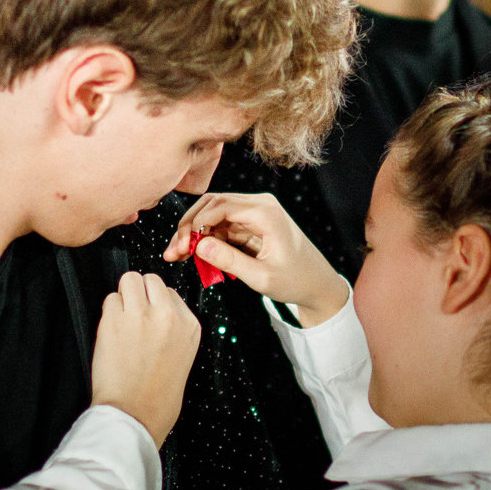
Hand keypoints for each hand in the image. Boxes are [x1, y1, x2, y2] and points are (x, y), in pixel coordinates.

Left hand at [90, 272, 201, 447]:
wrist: (135, 416)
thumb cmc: (157, 398)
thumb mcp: (182, 358)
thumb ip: (173, 330)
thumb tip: (157, 311)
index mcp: (189, 326)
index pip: (171, 293)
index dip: (156, 304)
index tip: (150, 319)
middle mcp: (168, 316)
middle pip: (151, 279)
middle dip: (140, 293)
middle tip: (133, 315)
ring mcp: (141, 315)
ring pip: (129, 280)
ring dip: (123, 296)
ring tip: (121, 320)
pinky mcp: (115, 320)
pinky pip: (110, 299)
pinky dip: (109, 312)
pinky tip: (112, 332)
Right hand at [162, 192, 350, 325]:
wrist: (316, 284)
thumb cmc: (295, 280)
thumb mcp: (261, 277)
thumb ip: (229, 260)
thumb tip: (199, 245)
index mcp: (266, 212)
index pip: (220, 205)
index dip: (195, 224)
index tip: (182, 247)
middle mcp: (259, 205)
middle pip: (212, 205)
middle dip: (189, 227)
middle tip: (173, 251)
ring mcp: (254, 213)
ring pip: (213, 215)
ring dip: (194, 234)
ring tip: (177, 255)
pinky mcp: (250, 224)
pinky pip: (220, 226)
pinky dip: (205, 239)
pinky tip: (192, 255)